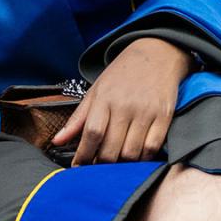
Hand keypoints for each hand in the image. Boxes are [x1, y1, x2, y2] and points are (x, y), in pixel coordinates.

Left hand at [52, 37, 190, 166]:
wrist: (157, 53)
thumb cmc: (123, 74)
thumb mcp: (96, 90)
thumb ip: (78, 118)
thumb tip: (57, 141)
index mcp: (105, 98)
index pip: (92, 133)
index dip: (83, 155)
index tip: (78, 166)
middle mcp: (125, 105)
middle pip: (110, 149)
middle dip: (101, 165)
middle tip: (98, 167)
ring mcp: (146, 111)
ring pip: (131, 153)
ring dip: (122, 165)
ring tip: (116, 163)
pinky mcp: (164, 116)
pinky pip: (152, 148)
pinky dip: (143, 159)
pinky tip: (136, 156)